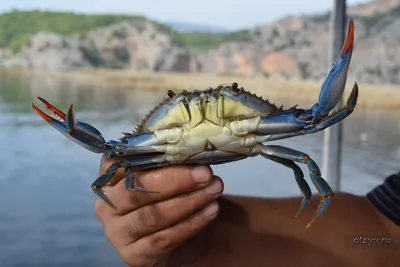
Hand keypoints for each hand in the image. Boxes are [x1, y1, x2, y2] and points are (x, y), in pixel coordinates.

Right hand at [95, 155, 223, 266]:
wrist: (184, 232)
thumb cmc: (173, 194)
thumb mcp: (169, 172)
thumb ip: (170, 159)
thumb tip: (190, 144)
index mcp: (110, 177)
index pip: (123, 162)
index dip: (152, 156)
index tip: (184, 148)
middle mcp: (107, 204)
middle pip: (137, 190)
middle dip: (176, 180)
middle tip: (206, 173)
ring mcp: (117, 232)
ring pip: (152, 215)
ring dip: (189, 201)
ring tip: (215, 189)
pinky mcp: (133, 255)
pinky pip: (164, 239)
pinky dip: (192, 223)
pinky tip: (211, 210)